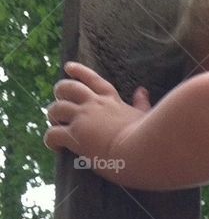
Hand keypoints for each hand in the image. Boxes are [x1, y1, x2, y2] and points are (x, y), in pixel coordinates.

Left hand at [44, 61, 150, 178]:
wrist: (140, 150)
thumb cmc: (148, 136)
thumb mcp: (144, 115)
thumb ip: (142, 103)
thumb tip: (142, 91)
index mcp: (111, 100)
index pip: (91, 79)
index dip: (78, 71)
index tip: (68, 67)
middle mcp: (93, 104)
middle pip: (67, 88)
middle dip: (60, 93)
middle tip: (59, 102)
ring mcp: (82, 119)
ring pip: (56, 109)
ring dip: (53, 116)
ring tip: (56, 124)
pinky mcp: (75, 135)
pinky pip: (53, 134)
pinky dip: (50, 140)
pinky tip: (55, 147)